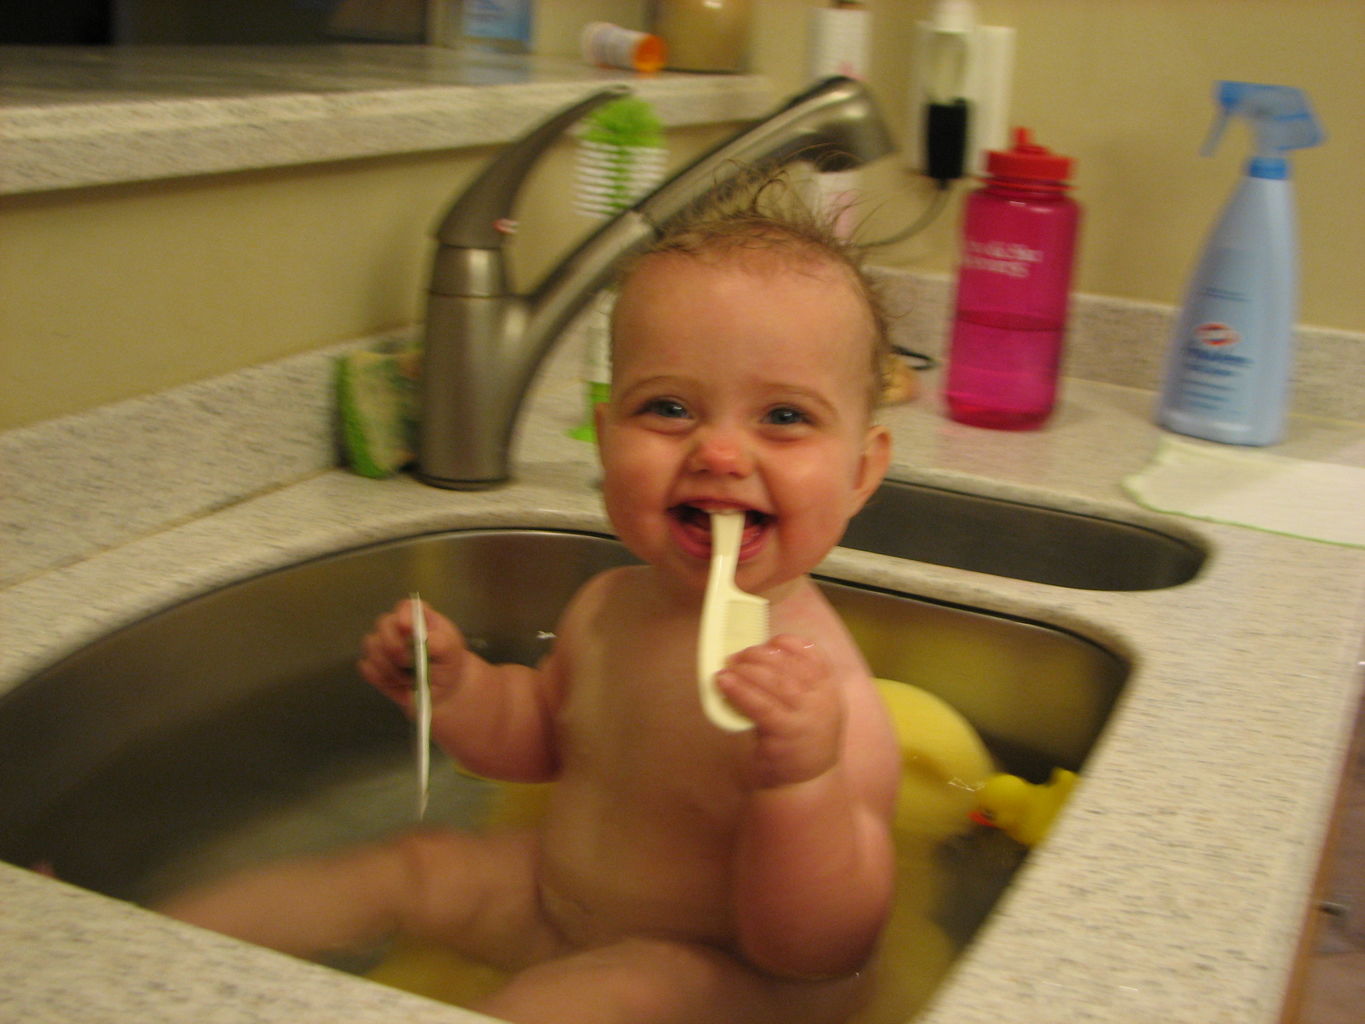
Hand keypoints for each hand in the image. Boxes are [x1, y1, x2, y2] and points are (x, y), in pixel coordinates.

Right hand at [358, 598, 465, 713]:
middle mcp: (397, 627)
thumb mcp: (451, 651)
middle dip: (393, 644)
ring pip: (372, 646)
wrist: (441, 689)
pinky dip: (381, 677)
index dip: (404, 615)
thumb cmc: (447, 663)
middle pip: (383, 624)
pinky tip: (396, 684)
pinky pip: (367, 667)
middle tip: (407, 661)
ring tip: (409, 678)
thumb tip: (423, 639)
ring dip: (390, 666)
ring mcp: (382, 645)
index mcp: (419, 617)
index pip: (407, 607)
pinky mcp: (374, 665)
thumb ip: (439, 642)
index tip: (406, 628)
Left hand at [714, 635, 843, 788]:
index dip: (787, 644)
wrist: (808, 781)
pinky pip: (760, 705)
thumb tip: (757, 656)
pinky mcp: (786, 733)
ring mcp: (806, 716)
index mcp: (830, 687)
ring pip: (774, 682)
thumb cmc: (802, 737)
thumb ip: (795, 682)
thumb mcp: (810, 705)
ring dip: (747, 670)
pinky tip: (723, 683)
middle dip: (759, 655)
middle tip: (737, 656)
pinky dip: (739, 690)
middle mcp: (822, 699)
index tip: (768, 642)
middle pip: (789, 666)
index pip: (812, 654)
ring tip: (727, 667)